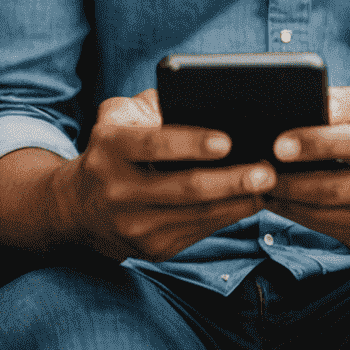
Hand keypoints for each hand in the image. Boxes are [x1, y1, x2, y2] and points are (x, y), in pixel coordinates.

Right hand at [55, 89, 274, 261]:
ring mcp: (136, 226)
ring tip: (270, 184)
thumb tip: (206, 99)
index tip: (227, 140)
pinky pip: (201, 230)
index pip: (154, 144)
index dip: (191, 143)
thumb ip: (154, 104)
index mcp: (110, 148)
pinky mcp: (154, 250)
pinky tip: (253, 200)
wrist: (80, 208)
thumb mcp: (119, 116)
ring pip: (198, 215)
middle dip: (231, 180)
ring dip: (240, 201)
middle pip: (185, 188)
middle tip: (267, 170)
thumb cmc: (114, 148)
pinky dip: (230, 215)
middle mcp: (118, 191)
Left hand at [263, 86, 349, 258]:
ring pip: (324, 214)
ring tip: (259, 183)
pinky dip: (296, 216)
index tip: (278, 143)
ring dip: (285, 201)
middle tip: (255, 169)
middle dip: (288, 180)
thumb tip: (316, 105)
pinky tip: (279, 201)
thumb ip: (346, 101)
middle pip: (333, 188)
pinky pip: (325, 231)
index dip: (314, 143)